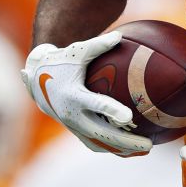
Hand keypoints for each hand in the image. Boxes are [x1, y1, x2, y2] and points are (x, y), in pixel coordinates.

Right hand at [21, 32, 151, 157]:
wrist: (35, 79)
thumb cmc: (61, 61)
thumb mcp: (76, 51)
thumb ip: (97, 45)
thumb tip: (119, 36)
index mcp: (73, 95)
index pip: (95, 105)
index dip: (111, 111)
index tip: (128, 116)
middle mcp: (72, 115)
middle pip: (102, 133)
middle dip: (125, 141)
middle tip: (150, 144)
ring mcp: (73, 125)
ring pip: (100, 143)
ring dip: (122, 149)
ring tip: (147, 150)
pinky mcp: (75, 130)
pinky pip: (95, 143)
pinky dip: (113, 148)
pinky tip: (133, 149)